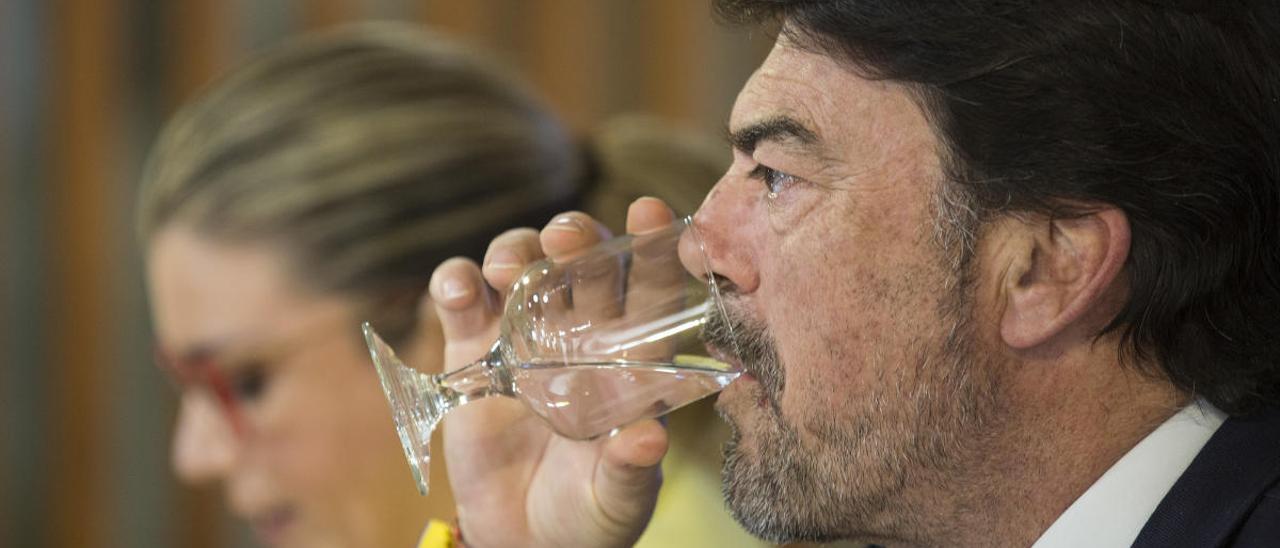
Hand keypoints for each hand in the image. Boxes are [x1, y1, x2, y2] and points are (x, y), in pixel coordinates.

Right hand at [429, 198, 677, 546]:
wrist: (525, 540)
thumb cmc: (591, 514)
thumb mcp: (617, 500)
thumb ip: (631, 470)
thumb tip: (649, 440)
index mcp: (629, 357)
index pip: (647, 290)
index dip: (651, 246)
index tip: (651, 209)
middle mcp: (579, 334)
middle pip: (581, 262)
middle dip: (575, 236)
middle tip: (565, 236)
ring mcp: (523, 336)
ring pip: (521, 265)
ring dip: (514, 251)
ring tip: (508, 269)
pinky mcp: (472, 351)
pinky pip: (461, 300)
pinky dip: (455, 282)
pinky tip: (457, 288)